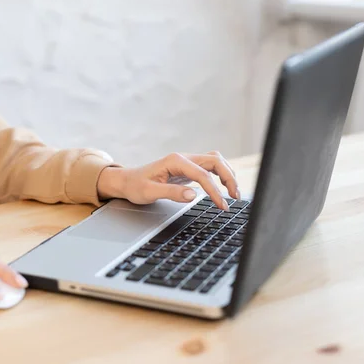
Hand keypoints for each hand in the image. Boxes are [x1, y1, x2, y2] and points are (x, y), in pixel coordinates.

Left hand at [97, 152, 239, 209]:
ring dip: (227, 174)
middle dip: (229, 178)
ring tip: (234, 193)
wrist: (127, 181)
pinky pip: (210, 167)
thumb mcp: (150, 192)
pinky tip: (224, 186)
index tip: (222, 205)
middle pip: (215, 162)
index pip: (203, 175)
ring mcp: (187, 161)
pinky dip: (221, 174)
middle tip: (235, 197)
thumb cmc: (136, 186)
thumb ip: (171, 193)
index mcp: (176, 161)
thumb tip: (193, 195)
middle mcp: (184, 158)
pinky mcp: (188, 168)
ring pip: (215, 161)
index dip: (215, 191)